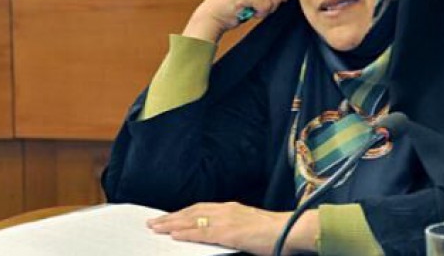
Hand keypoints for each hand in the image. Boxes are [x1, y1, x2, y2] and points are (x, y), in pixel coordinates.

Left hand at [146, 202, 317, 255]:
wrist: (290, 229)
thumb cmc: (274, 232)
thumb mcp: (248, 225)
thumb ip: (231, 227)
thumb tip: (217, 234)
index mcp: (231, 208)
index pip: (199, 209)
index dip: (181, 213)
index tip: (168, 217)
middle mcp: (226, 210)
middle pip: (191, 212)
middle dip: (171, 217)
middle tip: (153, 222)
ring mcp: (226, 220)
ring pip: (192, 220)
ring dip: (172, 223)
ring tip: (156, 228)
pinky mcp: (229, 232)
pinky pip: (202, 232)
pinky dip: (186, 233)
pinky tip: (174, 235)